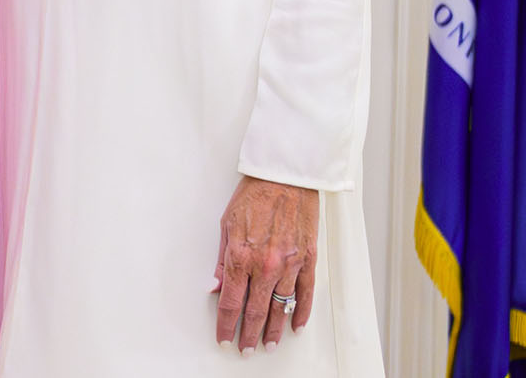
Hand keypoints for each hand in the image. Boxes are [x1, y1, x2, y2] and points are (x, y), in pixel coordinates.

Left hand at [211, 175, 317, 353]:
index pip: (231, 303)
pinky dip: (300, 313)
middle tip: (245, 349)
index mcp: (241, 256)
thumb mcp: (226, 225)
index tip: (223, 337)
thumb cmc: (255, 195)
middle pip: (254, 311)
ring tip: (268, 344)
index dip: (225, 325)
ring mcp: (289, 265)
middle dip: (248, 334)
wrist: (285, 176)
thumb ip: (222, 260)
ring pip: (280, 308)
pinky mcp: (308, 260)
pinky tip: (296, 326)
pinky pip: (305, 294)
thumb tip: (217, 286)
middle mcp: (265, 265)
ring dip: (273, 330)